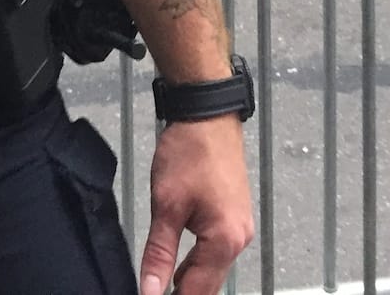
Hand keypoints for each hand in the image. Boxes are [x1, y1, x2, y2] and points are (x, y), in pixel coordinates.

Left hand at [139, 117, 253, 294]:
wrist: (207, 114)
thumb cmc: (190, 151)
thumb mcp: (166, 205)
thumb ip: (159, 253)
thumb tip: (150, 290)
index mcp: (225, 241)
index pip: (197, 292)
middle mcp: (239, 238)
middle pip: (208, 285)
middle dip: (182, 293)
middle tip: (153, 291)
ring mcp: (239, 226)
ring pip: (212, 268)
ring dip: (189, 279)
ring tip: (161, 284)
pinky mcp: (233, 214)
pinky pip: (215, 250)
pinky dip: (197, 260)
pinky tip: (177, 263)